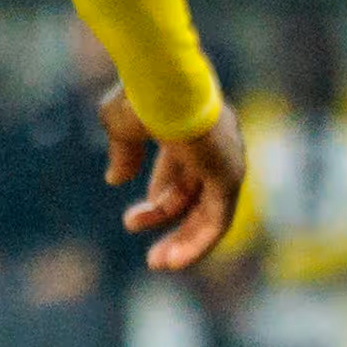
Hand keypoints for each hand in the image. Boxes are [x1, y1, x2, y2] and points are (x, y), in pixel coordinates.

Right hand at [105, 87, 250, 274]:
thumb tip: (116, 180)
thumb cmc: (140, 96)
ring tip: (158, 263)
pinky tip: (176, 261)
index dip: (161, 199)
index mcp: (190, 129)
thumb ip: (123, 152)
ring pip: (210, 213)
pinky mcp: (230, 176)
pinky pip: (219, 220)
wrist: (164, 83)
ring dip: (184, 241)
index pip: (181, 172)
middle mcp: (214, 146)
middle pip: (196, 195)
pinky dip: (199, 242)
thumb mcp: (122, 125)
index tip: (135, 219)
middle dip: (170, 222)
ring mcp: (225, 161)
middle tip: (150, 251)